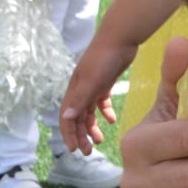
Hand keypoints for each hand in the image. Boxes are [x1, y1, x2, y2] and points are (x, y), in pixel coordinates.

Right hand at [60, 33, 132, 151]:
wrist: (121, 36)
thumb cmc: (105, 57)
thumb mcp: (93, 80)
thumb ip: (81, 98)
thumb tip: (67, 117)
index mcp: (74, 91)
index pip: (67, 118)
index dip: (69, 135)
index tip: (75, 150)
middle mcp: (80, 90)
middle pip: (77, 118)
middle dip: (80, 135)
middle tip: (88, 152)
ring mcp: (92, 85)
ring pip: (88, 112)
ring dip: (92, 126)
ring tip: (100, 140)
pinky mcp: (105, 81)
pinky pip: (101, 101)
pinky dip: (104, 112)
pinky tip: (112, 120)